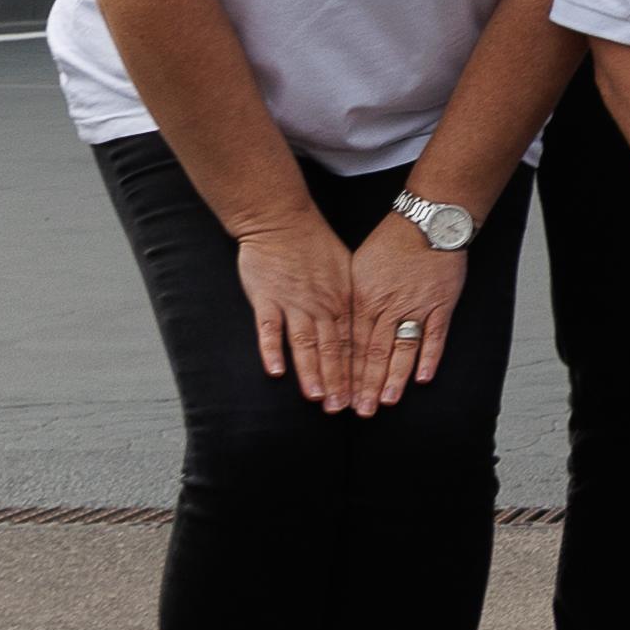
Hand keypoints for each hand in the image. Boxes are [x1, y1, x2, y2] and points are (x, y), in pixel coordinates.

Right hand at [234, 217, 364, 406]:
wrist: (281, 221)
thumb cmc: (314, 245)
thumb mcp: (345, 270)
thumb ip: (350, 300)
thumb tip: (363, 326)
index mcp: (342, 300)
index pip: (352, 342)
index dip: (356, 371)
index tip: (361, 395)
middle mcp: (321, 305)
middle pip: (332, 349)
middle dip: (337, 381)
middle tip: (341, 408)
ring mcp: (293, 303)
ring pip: (305, 344)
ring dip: (311, 372)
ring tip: (316, 398)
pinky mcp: (266, 299)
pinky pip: (269, 329)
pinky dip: (272, 350)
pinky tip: (276, 372)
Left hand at [344, 213, 473, 414]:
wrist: (427, 222)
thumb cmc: (390, 242)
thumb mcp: (358, 267)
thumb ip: (352, 299)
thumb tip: (341, 326)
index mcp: (364, 299)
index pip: (352, 344)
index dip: (346, 372)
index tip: (340, 395)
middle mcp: (388, 306)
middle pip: (374, 352)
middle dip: (366, 384)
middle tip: (361, 410)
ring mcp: (416, 306)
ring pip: (402, 349)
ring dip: (394, 378)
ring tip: (387, 402)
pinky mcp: (442, 304)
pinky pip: (435, 335)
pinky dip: (429, 357)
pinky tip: (422, 378)